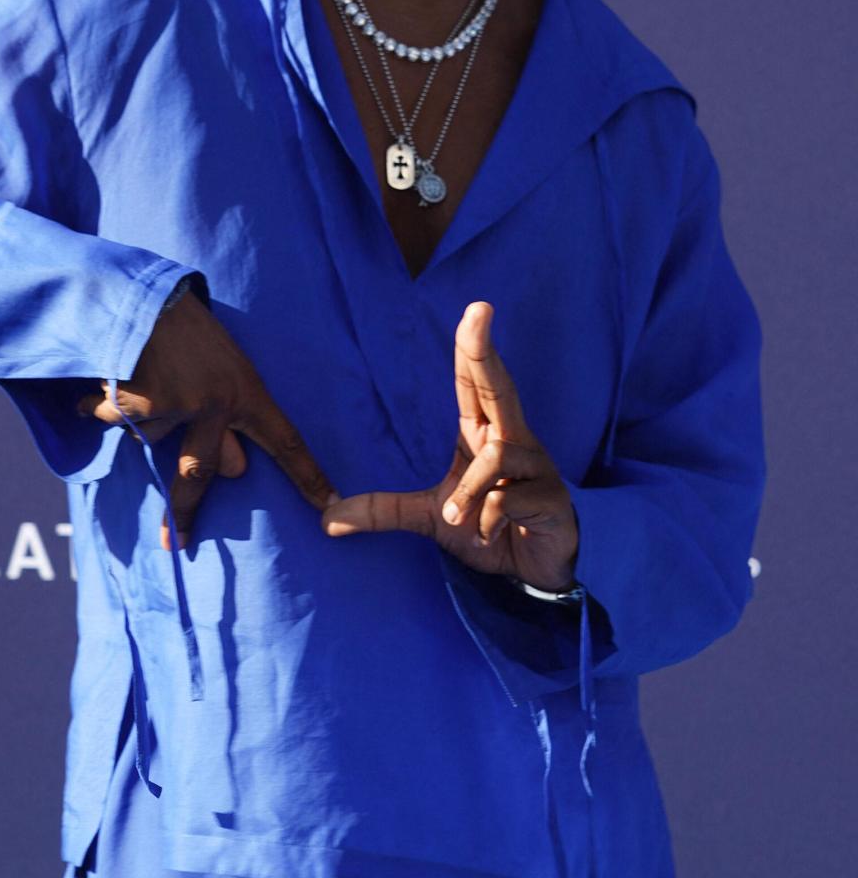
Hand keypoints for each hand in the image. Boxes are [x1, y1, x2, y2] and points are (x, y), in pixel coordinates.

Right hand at [77, 289, 336, 548]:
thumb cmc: (187, 329)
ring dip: (138, 413)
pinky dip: (102, 405)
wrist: (138, 291)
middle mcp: (215, 405)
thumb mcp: (223, 367)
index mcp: (246, 391)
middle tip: (176, 544)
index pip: (287, 441)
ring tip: (138, 372)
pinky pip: (115, 421)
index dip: (309, 476)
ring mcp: (175, 407)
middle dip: (182, 514)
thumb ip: (227, 418)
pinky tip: (109, 373)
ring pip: (150, 437)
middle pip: (199, 474)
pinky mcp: (135, 406)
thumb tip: (235, 472)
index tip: (330, 508)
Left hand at [323, 302, 577, 590]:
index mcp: (484, 433)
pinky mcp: (551, 496)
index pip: (476, 382)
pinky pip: (508, 499)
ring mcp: (536, 465)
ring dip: (468, 493)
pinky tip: (488, 535)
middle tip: (479, 310)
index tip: (475, 309)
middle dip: (486, 351)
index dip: (474, 345)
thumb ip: (384, 511)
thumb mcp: (430, 517)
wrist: (537, 568)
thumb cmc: (486, 526)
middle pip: (499, 387)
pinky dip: (487, 521)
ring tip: (459, 520)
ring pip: (496, 458)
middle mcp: (513, 439)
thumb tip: (327, 520)